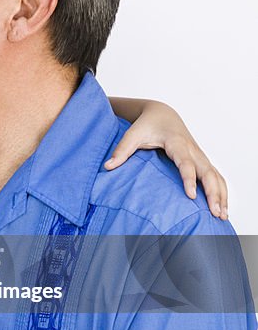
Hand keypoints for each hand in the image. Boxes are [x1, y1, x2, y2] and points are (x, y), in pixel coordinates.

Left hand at [104, 102, 228, 218]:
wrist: (162, 113)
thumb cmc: (147, 125)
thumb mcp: (132, 134)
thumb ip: (121, 150)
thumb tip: (107, 167)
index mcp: (177, 143)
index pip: (186, 163)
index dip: (189, 179)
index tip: (191, 196)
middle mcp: (192, 150)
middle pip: (208, 172)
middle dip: (213, 192)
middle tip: (215, 212)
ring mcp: (199, 155)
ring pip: (216, 175)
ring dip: (221, 194)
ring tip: (222, 215)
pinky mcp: (202, 160)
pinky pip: (216, 176)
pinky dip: (222, 191)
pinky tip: (222, 207)